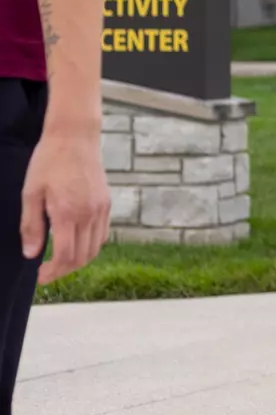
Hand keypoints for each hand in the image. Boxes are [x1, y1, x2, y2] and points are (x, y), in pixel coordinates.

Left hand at [20, 126, 110, 285]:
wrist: (75, 138)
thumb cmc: (48, 162)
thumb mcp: (30, 193)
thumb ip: (31, 225)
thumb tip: (31, 254)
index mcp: (68, 213)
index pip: (65, 255)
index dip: (53, 272)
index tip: (40, 277)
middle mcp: (89, 215)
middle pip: (82, 257)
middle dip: (65, 270)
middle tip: (47, 272)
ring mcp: (101, 210)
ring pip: (95, 248)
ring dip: (78, 260)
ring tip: (60, 260)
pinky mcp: (106, 204)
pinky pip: (102, 234)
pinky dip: (90, 246)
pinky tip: (75, 242)